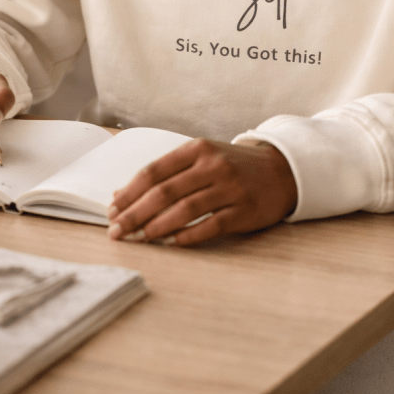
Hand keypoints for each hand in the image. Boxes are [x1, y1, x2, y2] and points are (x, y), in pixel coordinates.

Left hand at [108, 138, 296, 246]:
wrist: (281, 170)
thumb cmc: (232, 166)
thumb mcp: (201, 158)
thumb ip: (166, 173)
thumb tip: (122, 194)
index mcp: (196, 149)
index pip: (154, 171)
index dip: (129, 192)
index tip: (112, 210)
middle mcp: (212, 165)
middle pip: (164, 191)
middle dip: (135, 213)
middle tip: (117, 230)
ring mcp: (229, 187)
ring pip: (184, 209)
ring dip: (156, 227)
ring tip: (138, 239)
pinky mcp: (244, 210)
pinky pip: (210, 226)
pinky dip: (187, 236)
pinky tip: (171, 244)